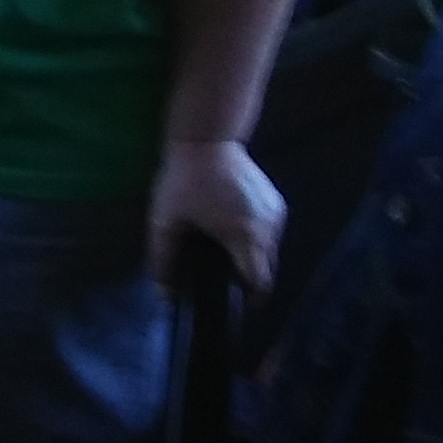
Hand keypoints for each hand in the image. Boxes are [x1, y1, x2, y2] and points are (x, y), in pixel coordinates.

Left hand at [147, 138, 283, 293]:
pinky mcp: (277, 203)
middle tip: (224, 279)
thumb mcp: (166, 220)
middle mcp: (269, 227)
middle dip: (249, 279)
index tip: (234, 304)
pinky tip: (234, 232)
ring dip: (253, 258)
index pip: (260, 282)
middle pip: (267, 270)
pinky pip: (271, 234)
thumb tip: (165, 294)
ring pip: (271, 252)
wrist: (207, 138)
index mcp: (246, 235)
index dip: (250, 299)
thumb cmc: (184, 180)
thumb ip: (165, 258)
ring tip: (226, 253)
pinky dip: (257, 240)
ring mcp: (277, 214)